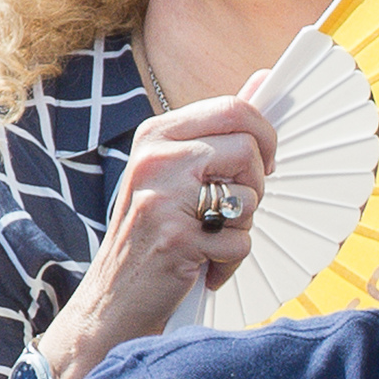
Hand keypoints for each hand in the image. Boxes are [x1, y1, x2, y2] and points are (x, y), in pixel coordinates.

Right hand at [40, 71, 275, 378]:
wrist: (114, 298)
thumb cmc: (155, 233)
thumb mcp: (178, 172)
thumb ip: (220, 129)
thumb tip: (264, 80)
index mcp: (157, 135)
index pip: (236, 109)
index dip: (265, 139)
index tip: (259, 166)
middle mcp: (156, 158)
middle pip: (250, 149)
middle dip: (257, 184)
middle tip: (234, 207)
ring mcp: (163, 197)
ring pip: (251, 197)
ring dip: (241, 228)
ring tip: (207, 238)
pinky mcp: (176, 238)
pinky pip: (240, 243)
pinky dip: (229, 264)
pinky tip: (200, 265)